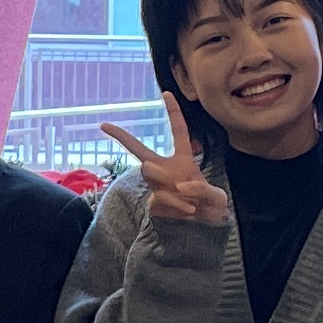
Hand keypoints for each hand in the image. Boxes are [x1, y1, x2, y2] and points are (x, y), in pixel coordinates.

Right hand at [103, 93, 229, 225]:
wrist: (202, 229)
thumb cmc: (211, 206)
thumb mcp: (218, 197)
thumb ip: (205, 190)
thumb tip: (181, 185)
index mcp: (183, 159)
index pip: (178, 130)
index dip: (173, 112)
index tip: (166, 93)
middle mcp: (165, 169)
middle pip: (138, 149)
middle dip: (121, 136)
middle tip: (105, 125)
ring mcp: (156, 186)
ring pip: (150, 172)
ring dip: (170, 184)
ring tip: (190, 200)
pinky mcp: (153, 203)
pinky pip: (160, 197)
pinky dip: (176, 204)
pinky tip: (189, 211)